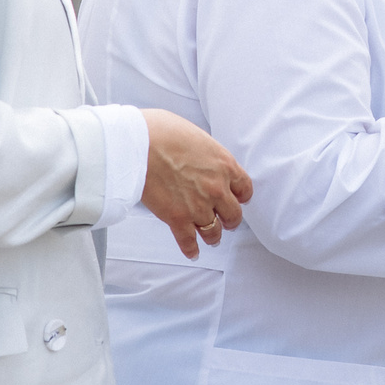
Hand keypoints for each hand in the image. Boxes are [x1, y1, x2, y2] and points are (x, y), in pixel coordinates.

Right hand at [139, 109, 252, 258]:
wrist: (139, 144)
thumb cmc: (162, 132)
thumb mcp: (197, 136)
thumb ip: (206, 154)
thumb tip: (201, 160)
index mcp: (224, 165)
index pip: (245, 188)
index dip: (241, 196)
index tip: (238, 199)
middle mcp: (216, 189)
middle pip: (233, 214)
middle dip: (229, 219)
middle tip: (225, 221)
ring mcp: (198, 206)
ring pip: (214, 232)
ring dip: (213, 236)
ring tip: (211, 238)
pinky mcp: (177, 219)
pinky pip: (188, 241)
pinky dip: (191, 249)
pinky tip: (192, 252)